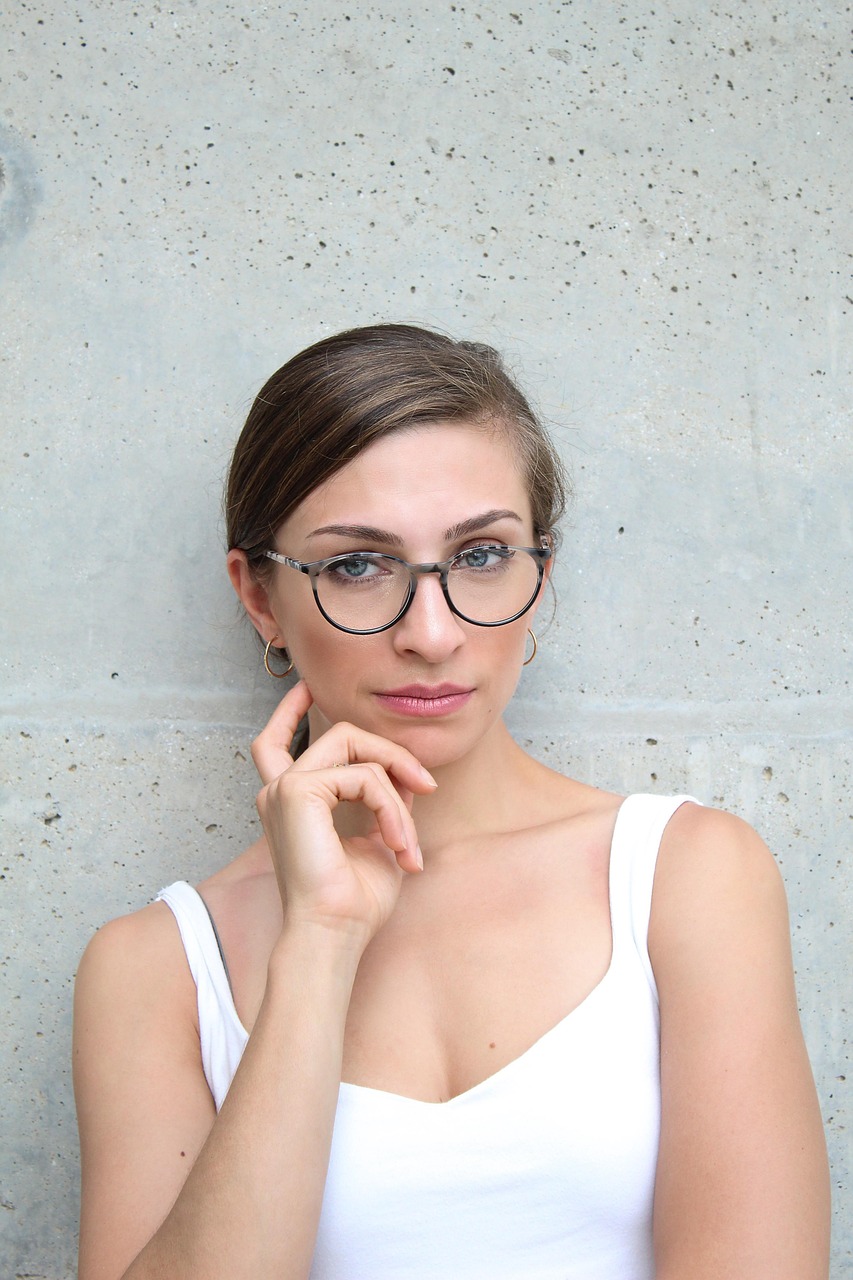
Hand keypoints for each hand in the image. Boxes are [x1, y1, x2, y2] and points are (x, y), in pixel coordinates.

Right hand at [252, 681, 436, 944]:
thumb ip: (386, 801)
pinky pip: (363, 776)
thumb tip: (407, 775)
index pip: (275, 742)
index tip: (307, 687)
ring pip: (354, 748)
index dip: (289, 710)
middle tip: (427, 785)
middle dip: (389, 751)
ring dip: (396, 787)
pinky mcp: (298, 792)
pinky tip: (398, 842)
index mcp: (290, 802)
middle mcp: (280, 791)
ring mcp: (285, 789)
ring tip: (408, 838)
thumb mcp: (379, 841)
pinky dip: (392, 807)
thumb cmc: (354, 903)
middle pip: (339, 736)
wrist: (334, 934)